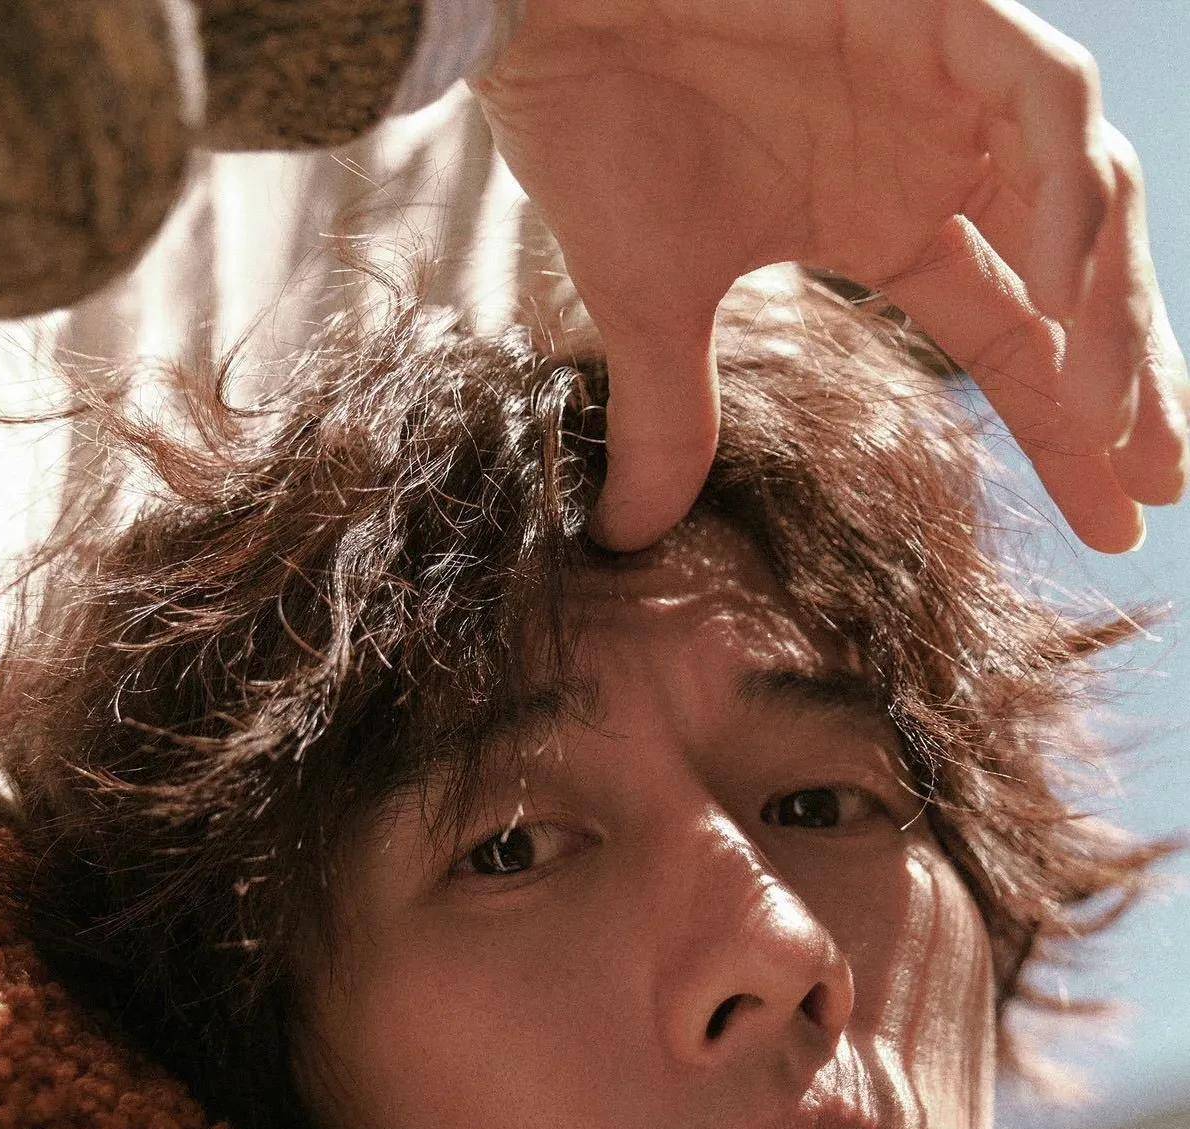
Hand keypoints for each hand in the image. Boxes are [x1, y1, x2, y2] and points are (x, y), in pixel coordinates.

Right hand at [472, 0, 1189, 551]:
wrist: (538, 15)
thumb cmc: (594, 130)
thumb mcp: (650, 310)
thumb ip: (673, 424)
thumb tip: (629, 539)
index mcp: (891, 222)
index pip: (1014, 343)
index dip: (1069, 432)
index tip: (1115, 524)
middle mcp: (939, 154)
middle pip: (1078, 276)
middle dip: (1129, 382)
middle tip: (1160, 487)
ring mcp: (948, 78)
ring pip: (1088, 190)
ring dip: (1114, 306)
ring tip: (1116, 419)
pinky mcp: (938, 9)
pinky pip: (1044, 100)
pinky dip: (1069, 191)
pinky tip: (1066, 292)